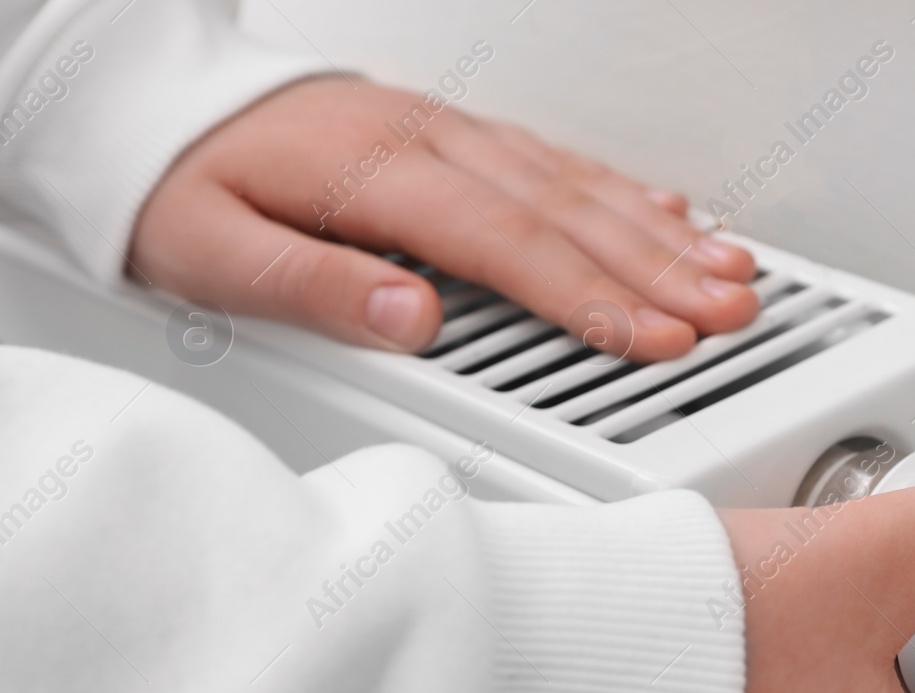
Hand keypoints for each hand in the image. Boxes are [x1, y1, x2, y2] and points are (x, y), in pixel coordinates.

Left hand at [129, 76, 759, 357]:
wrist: (158, 105)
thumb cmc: (182, 185)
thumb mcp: (213, 251)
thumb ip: (317, 287)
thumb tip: (416, 320)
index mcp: (378, 177)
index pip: (507, 245)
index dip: (589, 296)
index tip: (656, 337)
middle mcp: (431, 146)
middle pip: (566, 212)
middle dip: (659, 268)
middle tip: (729, 312)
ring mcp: (451, 134)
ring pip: (576, 182)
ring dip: (660, 231)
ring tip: (729, 272)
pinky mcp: (457, 136)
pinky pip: (557, 160)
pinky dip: (622, 190)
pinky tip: (667, 212)